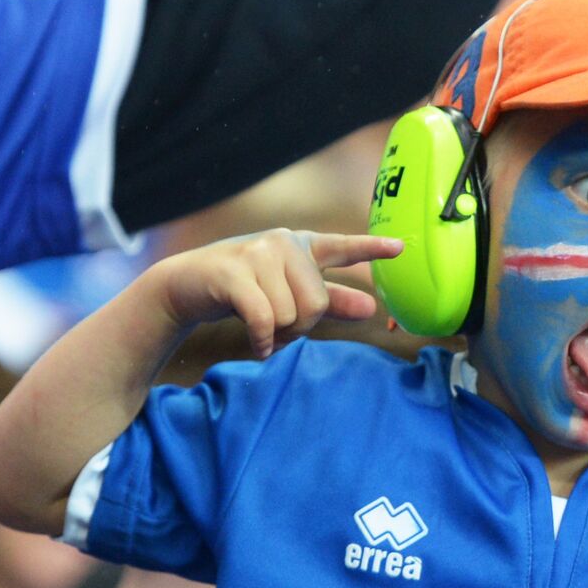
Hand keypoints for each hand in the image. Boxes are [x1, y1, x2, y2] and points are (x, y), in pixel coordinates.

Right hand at [147, 228, 402, 356]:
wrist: (185, 286)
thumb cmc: (245, 289)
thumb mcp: (289, 293)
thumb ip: (331, 300)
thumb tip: (371, 308)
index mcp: (303, 246)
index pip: (344, 247)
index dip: (372, 248)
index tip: (402, 248)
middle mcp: (284, 243)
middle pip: (318, 304)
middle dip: (300, 327)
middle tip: (279, 327)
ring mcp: (257, 254)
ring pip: (291, 315)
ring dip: (278, 335)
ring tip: (261, 328)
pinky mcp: (233, 273)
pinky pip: (265, 320)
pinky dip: (263, 341)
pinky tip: (259, 344)